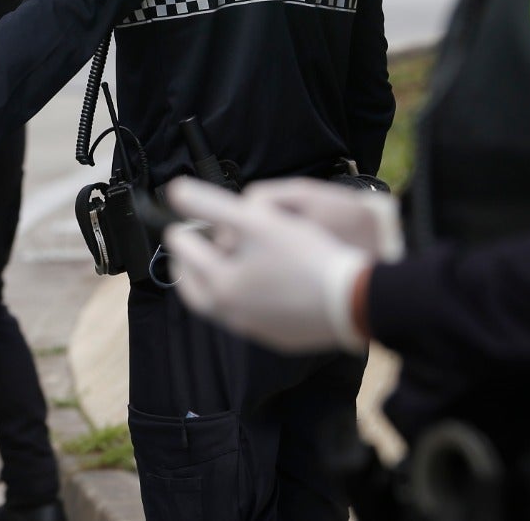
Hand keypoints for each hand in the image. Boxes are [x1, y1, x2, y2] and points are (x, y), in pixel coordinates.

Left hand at [164, 178, 372, 354]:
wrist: (354, 299)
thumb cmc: (305, 257)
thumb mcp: (254, 221)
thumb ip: (210, 205)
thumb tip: (175, 191)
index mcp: (218, 285)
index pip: (183, 250)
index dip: (186, 227)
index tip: (190, 220)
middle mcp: (229, 314)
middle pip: (193, 287)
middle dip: (191, 262)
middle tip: (194, 245)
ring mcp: (254, 329)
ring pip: (219, 304)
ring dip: (214, 281)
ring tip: (224, 261)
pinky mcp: (278, 337)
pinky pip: (247, 316)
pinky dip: (242, 298)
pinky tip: (257, 284)